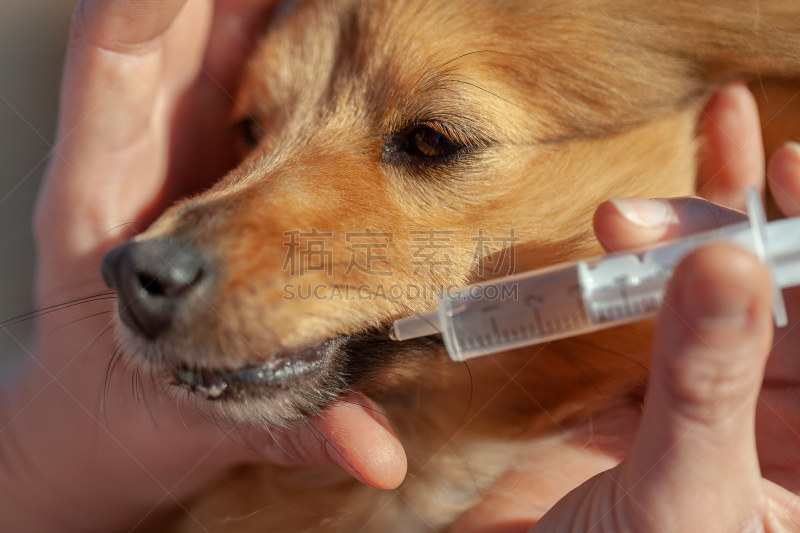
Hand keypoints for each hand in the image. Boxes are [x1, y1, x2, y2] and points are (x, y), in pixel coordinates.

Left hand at [0, 2, 404, 531]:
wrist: (94, 426)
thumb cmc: (119, 415)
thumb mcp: (193, 422)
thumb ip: (295, 426)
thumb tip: (381, 453)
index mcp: (94, 196)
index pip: (107, 56)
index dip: (149, 3)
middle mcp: (131, 156)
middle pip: (166, 28)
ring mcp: (173, 154)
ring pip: (209, 42)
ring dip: (260, 5)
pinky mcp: (213, 167)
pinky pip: (244, 82)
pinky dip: (280, 39)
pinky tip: (325, 22)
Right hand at [533, 85, 799, 529]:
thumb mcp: (683, 497)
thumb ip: (708, 385)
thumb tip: (727, 262)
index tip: (786, 167)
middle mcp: (780, 421)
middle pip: (780, 296)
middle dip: (727, 235)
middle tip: (642, 221)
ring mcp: (713, 398)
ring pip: (723, 288)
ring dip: (694, 222)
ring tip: (648, 187)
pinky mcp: (651, 387)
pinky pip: (658, 306)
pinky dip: (653, 246)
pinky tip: (681, 164)